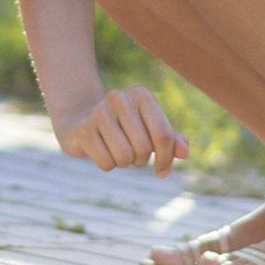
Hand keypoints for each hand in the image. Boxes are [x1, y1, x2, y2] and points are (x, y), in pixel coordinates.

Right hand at [52, 87, 187, 178]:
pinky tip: (100, 150)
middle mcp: (119, 97)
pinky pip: (106, 163)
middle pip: (144, 148)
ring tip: (117, 150)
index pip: (163, 135)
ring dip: (124, 163)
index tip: (162, 170)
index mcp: (141, 94)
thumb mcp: (149, 129)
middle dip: (141, 160)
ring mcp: (98, 111)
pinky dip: (107, 165)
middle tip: (132, 153)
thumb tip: (185, 152)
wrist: (79, 117)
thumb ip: (171, 139)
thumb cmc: (124, 126)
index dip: (166, 159)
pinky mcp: (83, 128)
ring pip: (125, 157)